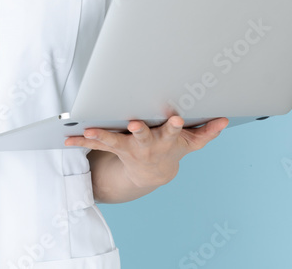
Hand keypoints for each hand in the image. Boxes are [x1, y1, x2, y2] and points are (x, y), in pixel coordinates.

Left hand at [64, 115, 228, 189]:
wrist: (152, 172)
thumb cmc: (170, 148)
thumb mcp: (190, 142)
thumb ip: (207, 132)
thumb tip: (224, 120)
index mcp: (164, 140)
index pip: (171, 131)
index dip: (173, 125)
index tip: (177, 118)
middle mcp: (145, 145)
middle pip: (142, 137)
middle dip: (139, 130)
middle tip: (134, 123)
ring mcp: (127, 148)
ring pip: (114, 141)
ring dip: (101, 136)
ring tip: (88, 131)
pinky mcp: (112, 148)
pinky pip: (94, 145)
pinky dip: (81, 141)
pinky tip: (66, 138)